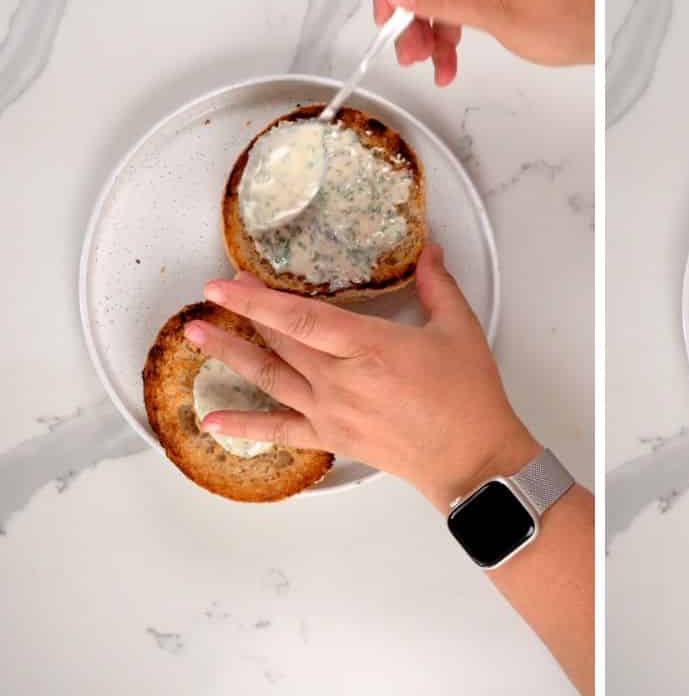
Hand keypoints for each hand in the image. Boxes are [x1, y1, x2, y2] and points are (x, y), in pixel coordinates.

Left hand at [187, 249, 538, 508]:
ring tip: (196, 336)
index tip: (226, 282)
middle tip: (215, 292)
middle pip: (279, 342)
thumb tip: (429, 250)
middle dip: (243, 314)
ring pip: (270, 379)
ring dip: (230, 356)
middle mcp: (340, 380)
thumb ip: (438, 284)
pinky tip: (212, 419)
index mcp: (368, 347)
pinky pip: (279, 430)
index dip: (260, 299)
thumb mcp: (459, 328)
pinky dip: (243, 425)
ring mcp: (330, 412)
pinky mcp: (331, 438)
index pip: (302, 318)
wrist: (470, 459)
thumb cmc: (467, 394)